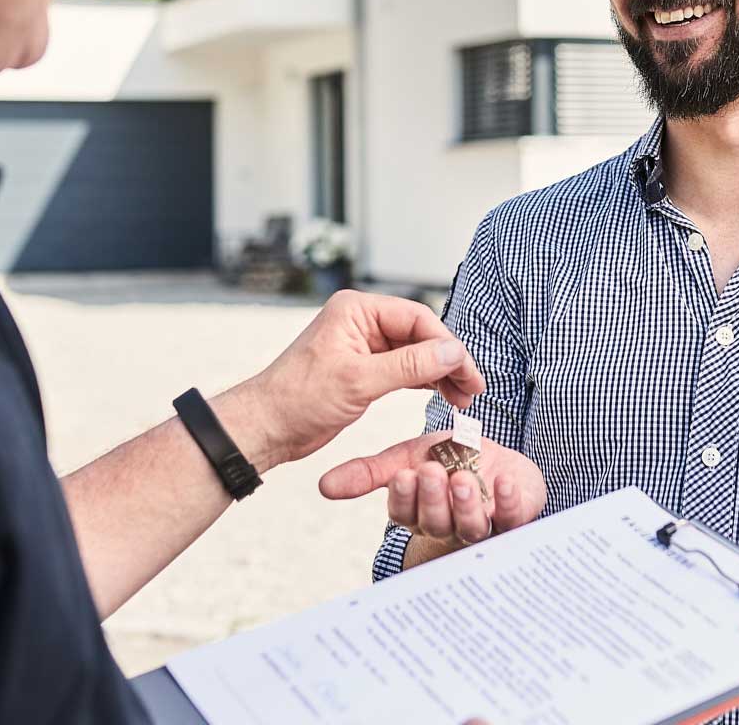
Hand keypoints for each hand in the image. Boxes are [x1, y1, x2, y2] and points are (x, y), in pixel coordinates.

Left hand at [226, 292, 482, 470]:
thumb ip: (410, 365)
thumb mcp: (359, 381)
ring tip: (462, 397)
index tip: (468, 373)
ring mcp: (363, 345)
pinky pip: (404, 369)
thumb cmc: (299, 399)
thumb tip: (453, 353)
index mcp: (357, 310)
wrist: (266, 427)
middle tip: (472, 388)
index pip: (418, 318)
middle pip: (421, 334)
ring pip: (415, 352)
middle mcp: (362, 322)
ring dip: (440, 373)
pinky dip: (424, 381)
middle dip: (448, 360)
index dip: (447, 345)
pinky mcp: (364, 369)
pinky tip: (442, 394)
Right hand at [319, 430, 547, 545]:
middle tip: (431, 472)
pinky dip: (509, 502)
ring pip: (471, 526)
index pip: (405, 514)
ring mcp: (483, 526)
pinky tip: (504, 483)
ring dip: (465, 504)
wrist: (496, 458)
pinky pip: (513, 518)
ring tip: (462, 479)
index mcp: (418, 513)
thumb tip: (322, 486)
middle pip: (436, 522)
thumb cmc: (448, 459)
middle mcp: (448, 526)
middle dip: (433, 498)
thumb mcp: (406, 457)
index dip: (404, 497)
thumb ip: (369, 472)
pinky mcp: (516, 519)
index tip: (404, 475)